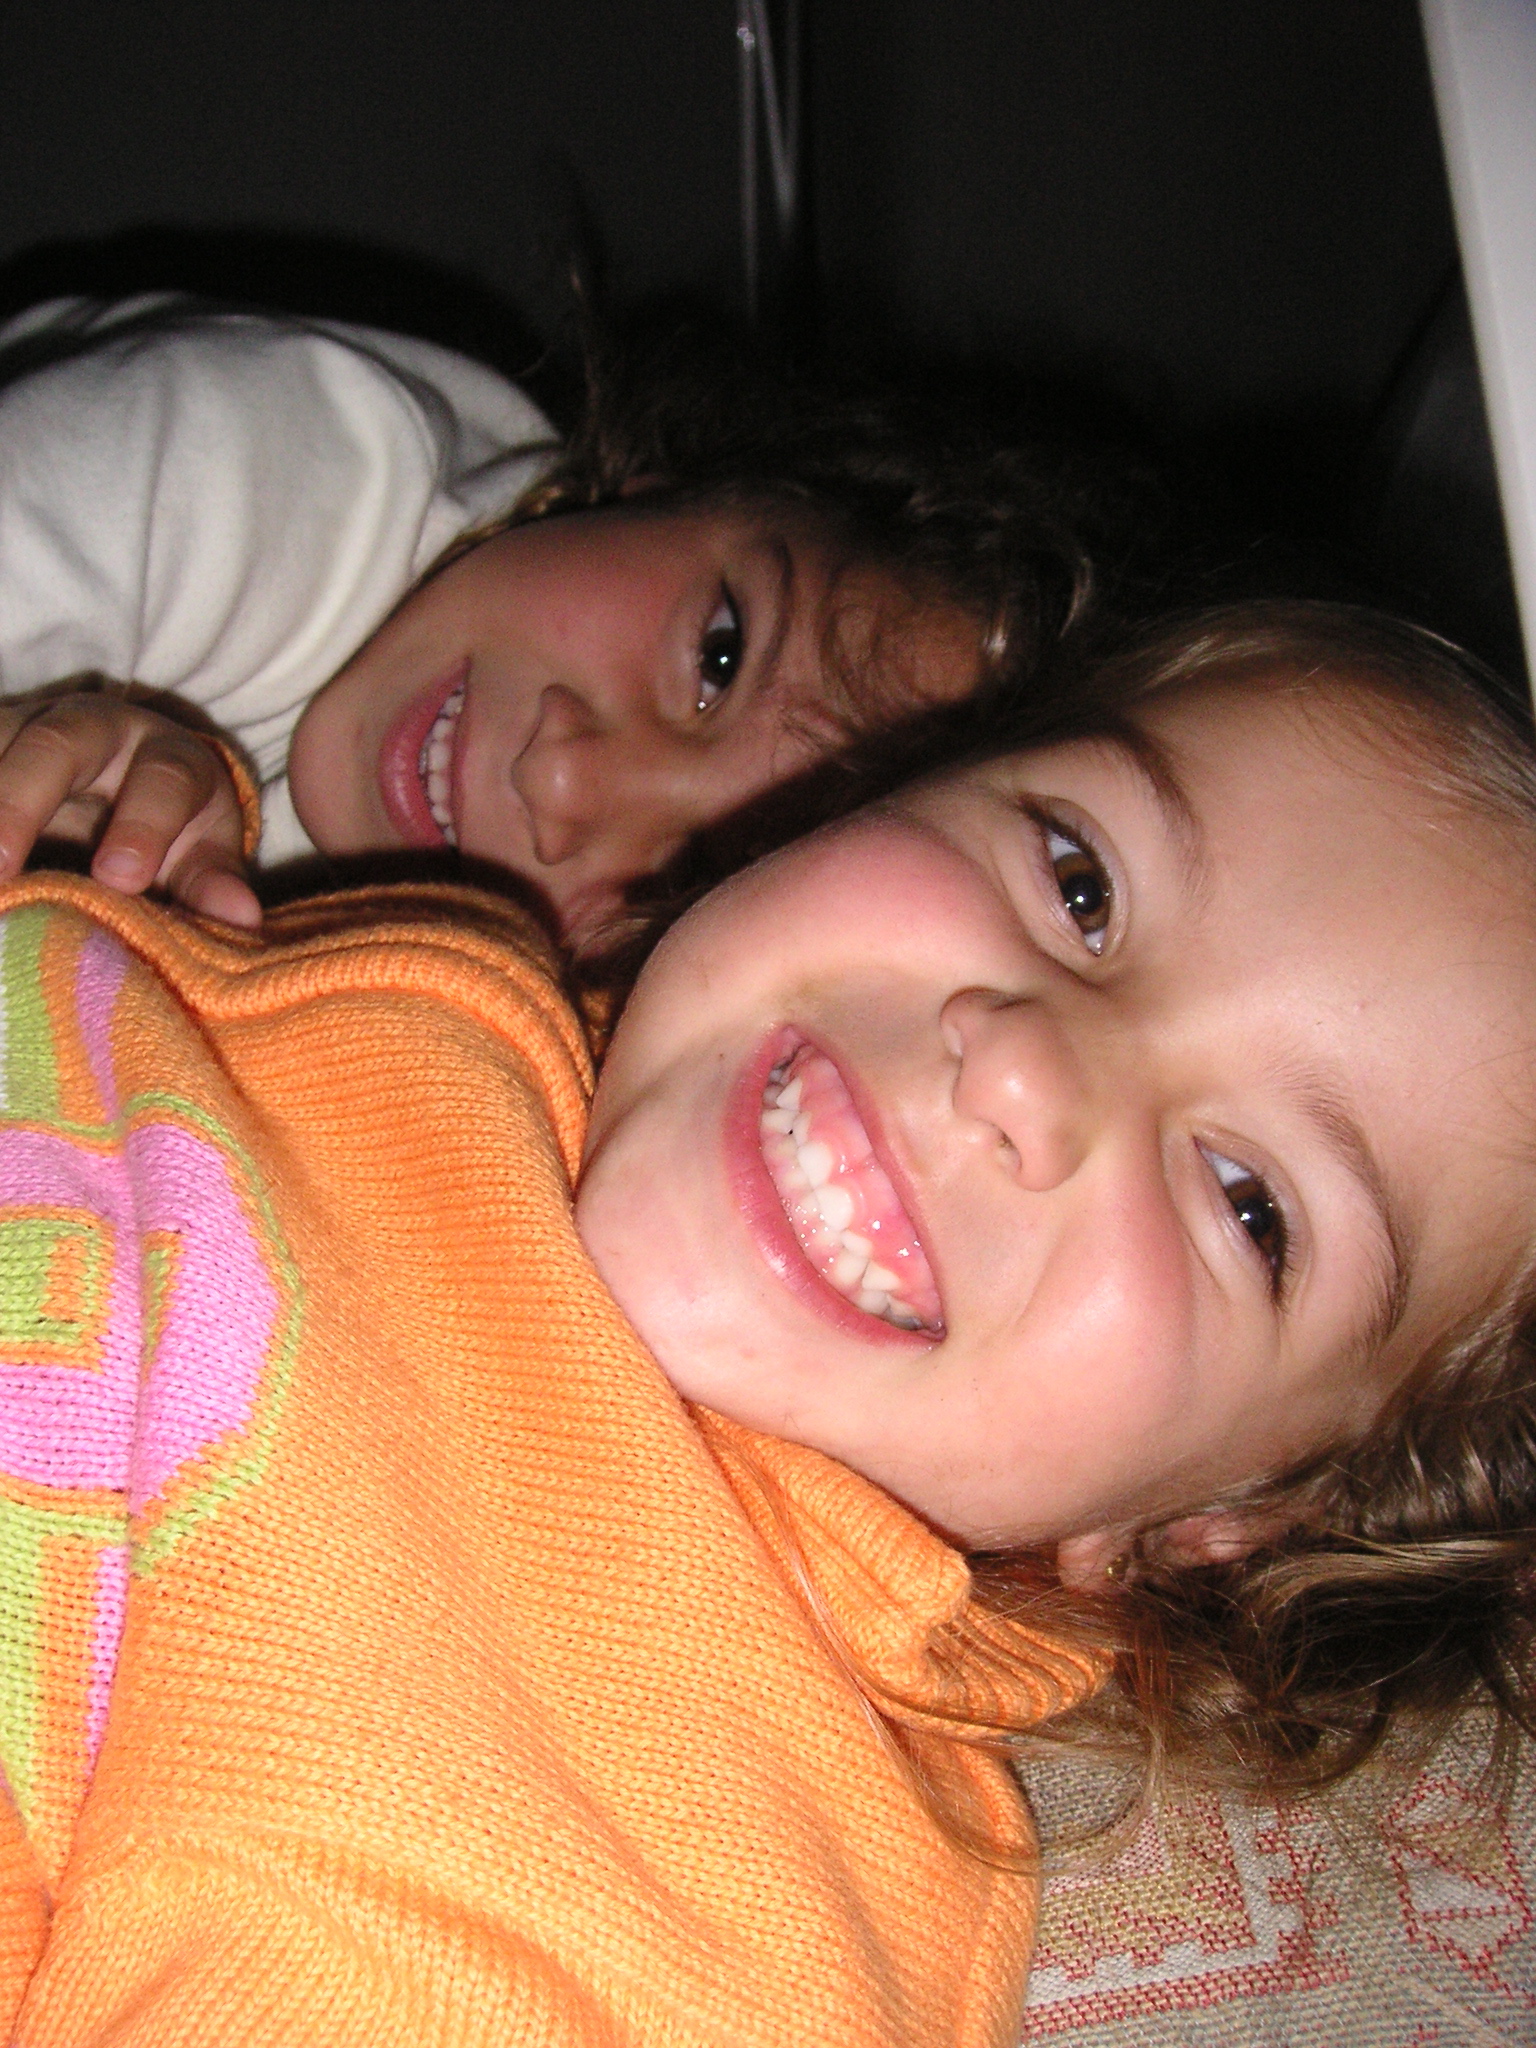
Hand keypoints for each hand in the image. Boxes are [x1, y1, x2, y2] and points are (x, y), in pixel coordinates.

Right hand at [0, 687, 260, 926]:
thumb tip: (241, 917)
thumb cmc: (171, 824)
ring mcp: (24, 730)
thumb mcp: (200, 847)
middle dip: (23, 801)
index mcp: (166, 756)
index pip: (163, 781)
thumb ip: (211, 879)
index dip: (144, 827)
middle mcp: (94, 729)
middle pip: (56, 748)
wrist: (121, 779)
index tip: (120, 878)